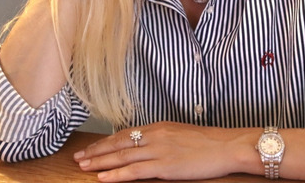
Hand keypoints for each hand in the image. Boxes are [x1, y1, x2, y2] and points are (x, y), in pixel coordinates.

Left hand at [73, 121, 258, 181]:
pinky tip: (103, 178)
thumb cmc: (207, 142)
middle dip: (97, 150)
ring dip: (101, 162)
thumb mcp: (180, 134)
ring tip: (84, 166)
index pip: (125, 133)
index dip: (107, 141)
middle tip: (79, 156)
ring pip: (122, 156)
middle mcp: (155, 135)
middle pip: (119, 143)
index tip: (92, 146)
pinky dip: (117, 175)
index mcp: (159, 126)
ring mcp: (159, 150)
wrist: (225, 146)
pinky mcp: (165, 166)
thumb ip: (162, 138)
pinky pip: (135, 171)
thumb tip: (146, 145)